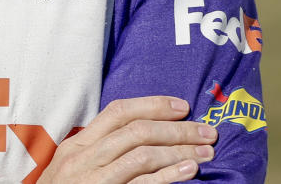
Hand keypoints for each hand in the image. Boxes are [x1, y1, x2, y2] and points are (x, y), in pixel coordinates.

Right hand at [38, 96, 216, 183]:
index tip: (183, 106)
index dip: (153, 104)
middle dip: (177, 129)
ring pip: (142, 154)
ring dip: (179, 151)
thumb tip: (140, 136)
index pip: (118, 111)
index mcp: (77, 145)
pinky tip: (189, 172)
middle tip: (207, 131)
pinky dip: (168, 176)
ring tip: (206, 152)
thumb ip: (98, 151)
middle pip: (137, 131)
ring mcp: (93, 179)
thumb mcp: (72, 169)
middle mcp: (83, 158)